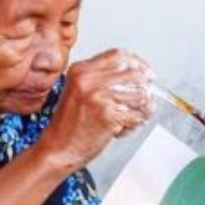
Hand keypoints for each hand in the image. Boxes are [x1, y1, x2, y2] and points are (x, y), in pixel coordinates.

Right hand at [38, 49, 153, 172]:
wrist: (58, 149)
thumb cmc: (68, 126)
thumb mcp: (79, 91)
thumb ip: (101, 79)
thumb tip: (134, 74)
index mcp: (81, 70)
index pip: (118, 55)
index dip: (138, 62)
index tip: (146, 72)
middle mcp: (89, 80)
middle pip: (134, 73)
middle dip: (145, 88)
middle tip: (147, 99)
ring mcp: (98, 97)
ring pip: (139, 95)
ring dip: (143, 108)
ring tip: (134, 117)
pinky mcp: (107, 115)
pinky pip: (136, 115)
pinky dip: (135, 124)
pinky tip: (124, 128)